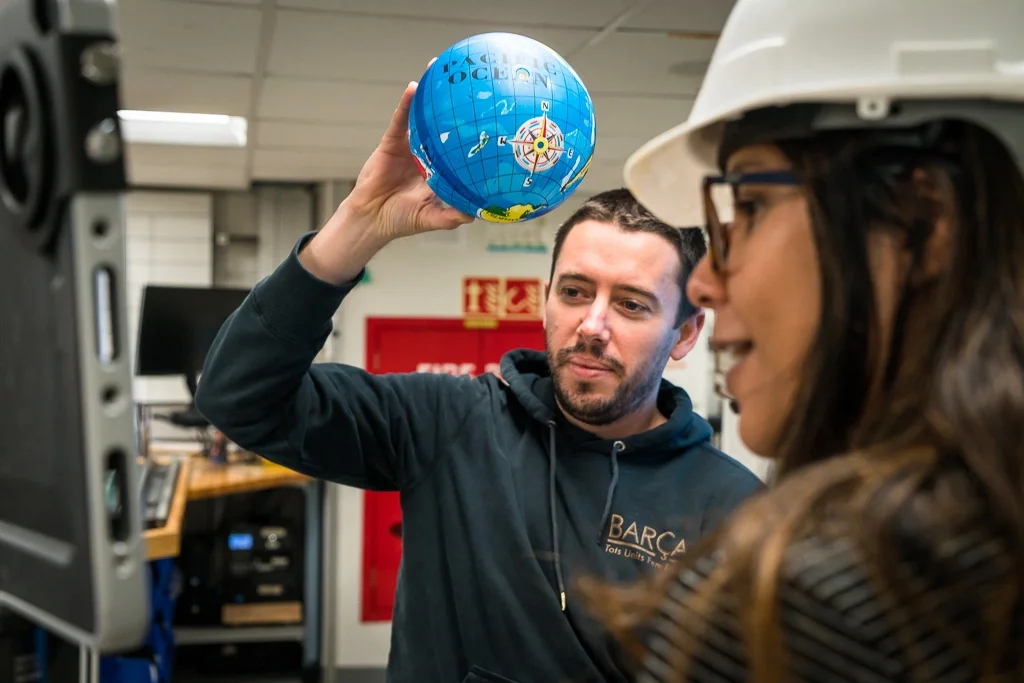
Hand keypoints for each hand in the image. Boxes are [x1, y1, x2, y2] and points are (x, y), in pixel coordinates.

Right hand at [345, 77, 473, 241]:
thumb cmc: (401, 220)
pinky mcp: (391, 143)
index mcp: (441, 171)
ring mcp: (410, 146)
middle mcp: (428, 155)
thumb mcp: (430, 219)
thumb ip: (449, 218)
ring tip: (441, 69)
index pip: (460, 149)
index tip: (491, 118)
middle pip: (445, 127)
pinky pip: (400, 121)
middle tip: (472, 84)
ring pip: (422, 118)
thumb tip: (473, 216)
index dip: (473, 134)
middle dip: (455, 105)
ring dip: (430, 95)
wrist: (370, 218)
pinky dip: (406, 105)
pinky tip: (414, 88)